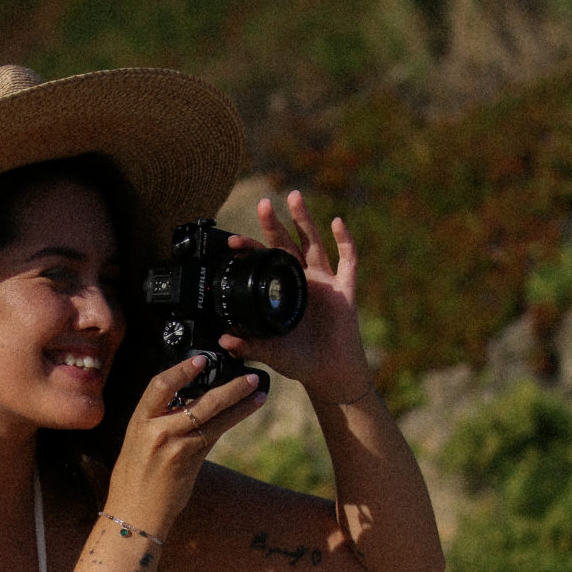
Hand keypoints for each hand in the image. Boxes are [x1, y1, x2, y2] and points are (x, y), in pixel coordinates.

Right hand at [106, 352, 267, 532]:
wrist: (133, 516)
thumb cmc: (133, 481)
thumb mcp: (137, 445)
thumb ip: (158, 423)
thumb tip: (184, 405)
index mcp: (139, 422)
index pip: (160, 385)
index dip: (181, 369)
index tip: (201, 359)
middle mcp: (157, 431)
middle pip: (199, 401)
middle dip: (228, 387)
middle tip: (249, 375)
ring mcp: (175, 447)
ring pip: (214, 418)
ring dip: (239, 404)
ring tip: (258, 392)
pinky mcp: (189, 462)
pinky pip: (215, 436)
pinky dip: (231, 422)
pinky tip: (245, 412)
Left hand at [219, 189, 374, 404]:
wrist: (329, 374)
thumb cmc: (300, 361)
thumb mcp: (271, 353)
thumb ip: (249, 346)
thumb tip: (223, 341)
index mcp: (282, 292)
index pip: (264, 263)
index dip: (251, 249)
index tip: (233, 242)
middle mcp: (302, 281)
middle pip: (287, 244)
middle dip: (275, 224)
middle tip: (263, 204)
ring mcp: (325, 282)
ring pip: (314, 244)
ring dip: (305, 220)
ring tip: (294, 197)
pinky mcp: (345, 289)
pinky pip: (348, 260)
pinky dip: (344, 241)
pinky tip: (336, 222)